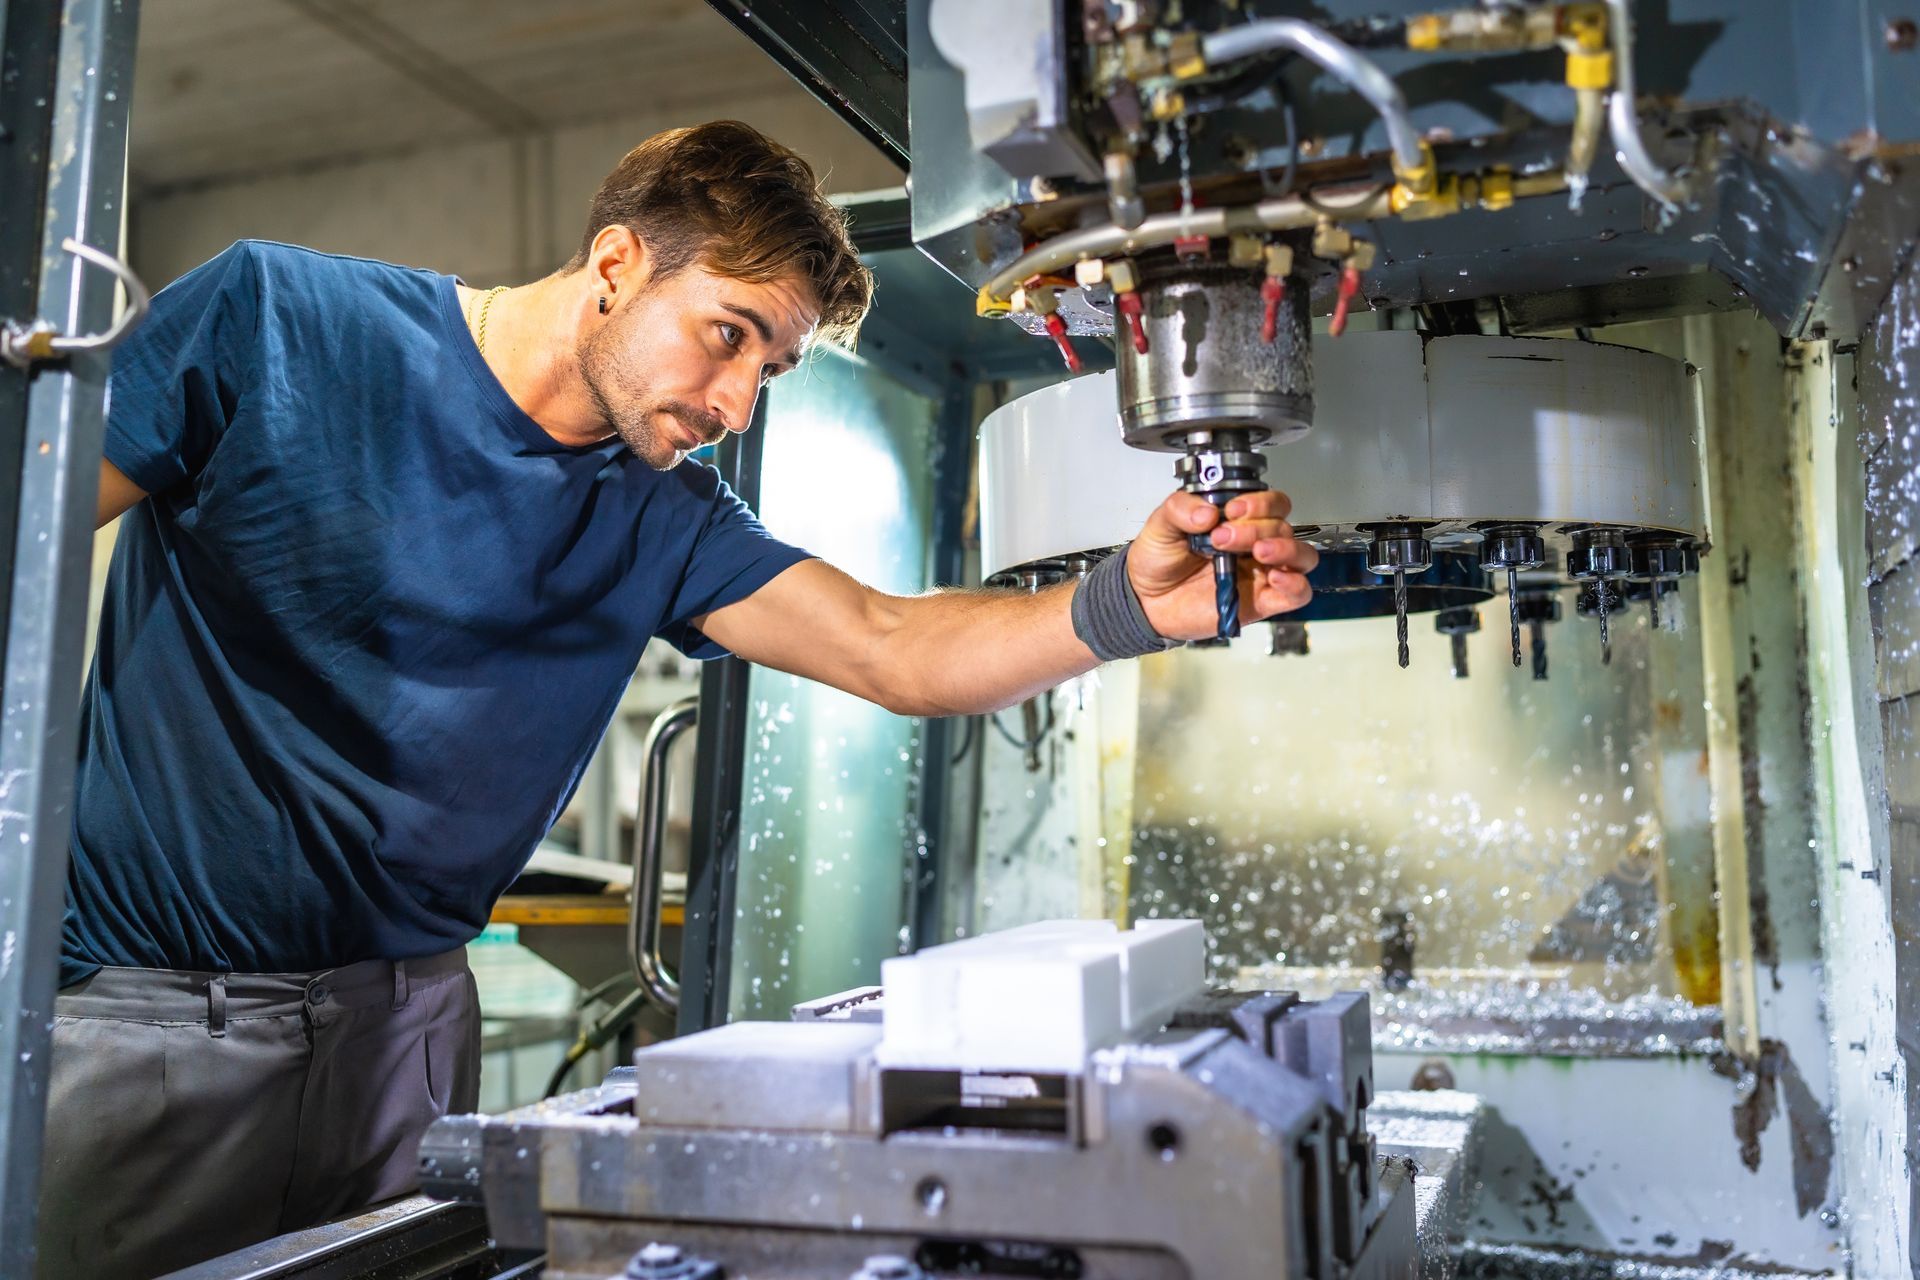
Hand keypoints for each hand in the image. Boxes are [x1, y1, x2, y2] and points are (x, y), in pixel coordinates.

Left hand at [1127, 489, 1318, 640]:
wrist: (1146, 600)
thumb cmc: (1158, 561)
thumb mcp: (1161, 524)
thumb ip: (1180, 508)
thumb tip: (1208, 511)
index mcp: (1237, 521)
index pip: (1271, 502)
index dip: (1258, 502)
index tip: (1232, 510)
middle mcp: (1254, 543)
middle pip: (1283, 526)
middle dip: (1255, 527)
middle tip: (1222, 537)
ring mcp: (1261, 572)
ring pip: (1302, 555)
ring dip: (1285, 548)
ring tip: (1257, 552)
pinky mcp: (1262, 601)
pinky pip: (1298, 593)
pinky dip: (1295, 583)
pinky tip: (1274, 577)